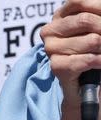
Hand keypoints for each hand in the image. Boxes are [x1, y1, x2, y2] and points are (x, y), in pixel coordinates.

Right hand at [40, 1, 100, 119]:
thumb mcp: (94, 29)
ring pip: (91, 40)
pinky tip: (100, 63)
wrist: (86, 84)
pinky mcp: (56, 67)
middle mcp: (50, 30)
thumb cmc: (93, 51)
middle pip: (85, 20)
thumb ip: (96, 17)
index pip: (79, 2)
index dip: (99, 7)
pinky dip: (99, 62)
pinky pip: (85, 60)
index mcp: (60, 16)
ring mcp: (50, 49)